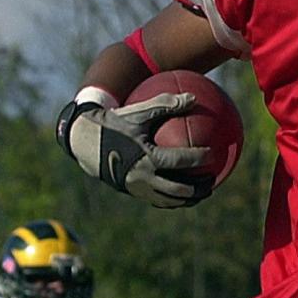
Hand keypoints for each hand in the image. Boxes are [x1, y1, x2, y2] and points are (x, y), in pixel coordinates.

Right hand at [56, 94, 212, 208]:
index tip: (213, 155)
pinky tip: (182, 193)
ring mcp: (136, 187)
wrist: (84, 141)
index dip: (199, 159)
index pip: (179, 161)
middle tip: (213, 182)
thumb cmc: (114, 123)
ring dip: (187, 199)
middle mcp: (142, 176)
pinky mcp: (131, 192)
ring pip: (168, 200)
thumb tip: (193, 98)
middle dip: (199, 188)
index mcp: (146, 157)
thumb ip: (166, 105)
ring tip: (202, 194)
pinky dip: (172, 199)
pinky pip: (156, 199)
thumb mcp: (139, 112)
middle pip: (178, 189)